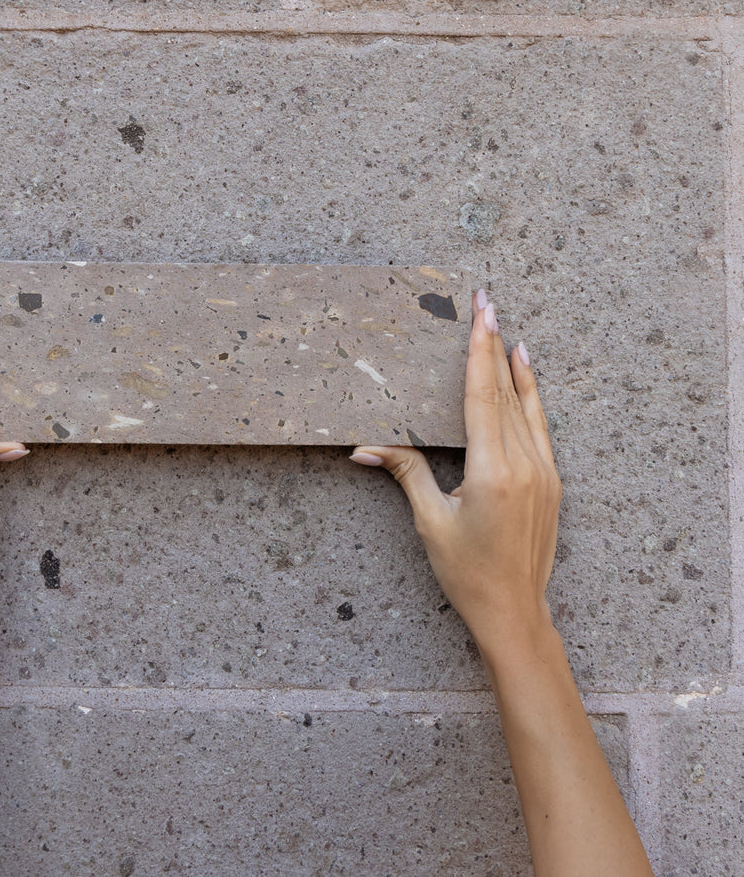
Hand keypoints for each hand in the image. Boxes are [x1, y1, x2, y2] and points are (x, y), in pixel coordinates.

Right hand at [351, 289, 561, 657]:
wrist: (515, 613)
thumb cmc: (467, 572)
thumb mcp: (430, 520)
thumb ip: (405, 472)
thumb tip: (363, 447)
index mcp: (493, 470)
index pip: (482, 395)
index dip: (478, 352)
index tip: (480, 314)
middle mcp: (525, 464)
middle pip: (504, 392)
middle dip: (493, 345)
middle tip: (487, 303)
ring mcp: (544, 473)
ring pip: (527, 406)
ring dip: (515, 368)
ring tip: (508, 332)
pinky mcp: (552, 483)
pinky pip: (540, 428)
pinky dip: (532, 398)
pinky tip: (528, 379)